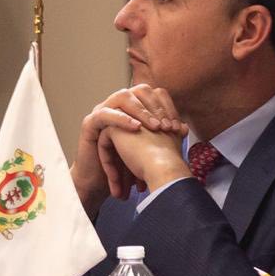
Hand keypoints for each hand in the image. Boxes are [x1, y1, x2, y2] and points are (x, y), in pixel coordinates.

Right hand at [71, 85, 186, 213]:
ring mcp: (102, 111)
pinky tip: (135, 128)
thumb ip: (163, 136)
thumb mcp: (149, 149)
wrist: (102, 184)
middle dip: (156, 108)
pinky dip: (121, 119)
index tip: (178, 128)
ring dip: (141, 111)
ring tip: (155, 127)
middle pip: (139, 91)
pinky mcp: (90, 123)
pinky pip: (105, 114)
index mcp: (132, 108)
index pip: (153, 95)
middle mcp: (117, 105)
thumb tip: (185, 128)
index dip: (168, 107)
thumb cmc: (125, 167)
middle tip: (167, 126)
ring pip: (122, 97)